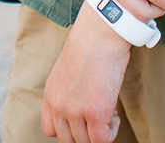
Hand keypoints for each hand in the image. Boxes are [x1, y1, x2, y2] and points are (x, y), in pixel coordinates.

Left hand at [42, 8, 132, 142]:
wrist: (99, 33)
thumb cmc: (89, 45)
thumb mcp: (67, 70)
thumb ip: (68, 91)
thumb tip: (81, 103)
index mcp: (50, 95)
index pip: (50, 130)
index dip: (68, 129)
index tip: (83, 119)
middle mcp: (59, 106)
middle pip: (68, 140)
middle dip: (85, 133)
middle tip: (99, 117)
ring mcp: (75, 111)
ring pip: (85, 142)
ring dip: (100, 132)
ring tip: (109, 111)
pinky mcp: (95, 113)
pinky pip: (101, 140)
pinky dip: (110, 133)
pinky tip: (114, 115)